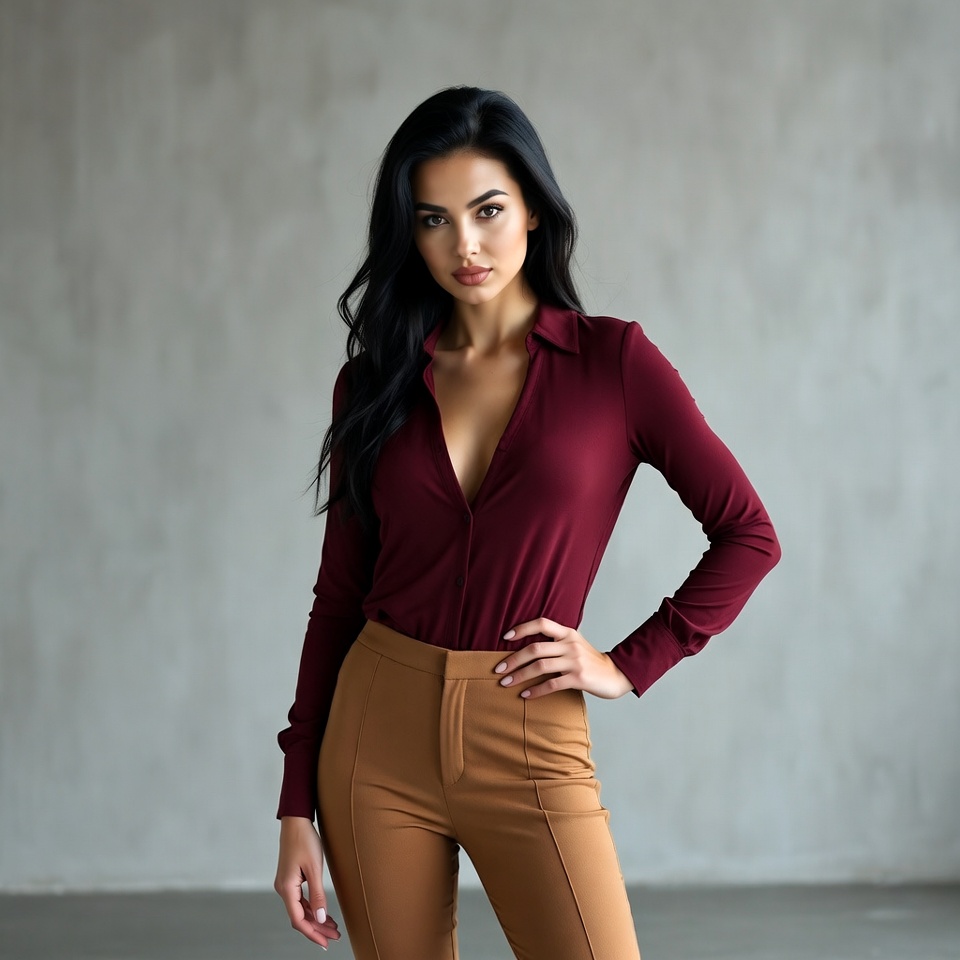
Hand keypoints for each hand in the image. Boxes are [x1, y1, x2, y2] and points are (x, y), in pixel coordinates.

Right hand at [274, 816, 340, 948]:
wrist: (296, 821)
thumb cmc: (305, 841)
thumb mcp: (315, 868)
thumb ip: (317, 895)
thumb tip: (321, 917)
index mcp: (287, 888)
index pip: (298, 920)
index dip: (312, 933)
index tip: (326, 942)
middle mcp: (283, 889)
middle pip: (300, 917)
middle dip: (317, 928)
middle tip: (334, 937)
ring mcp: (286, 884)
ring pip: (300, 909)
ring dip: (316, 918)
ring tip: (333, 927)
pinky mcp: (290, 879)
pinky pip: (300, 899)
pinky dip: (312, 907)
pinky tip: (323, 911)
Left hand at [494, 617, 633, 699]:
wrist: (615, 675)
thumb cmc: (590, 661)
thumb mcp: (575, 644)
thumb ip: (556, 642)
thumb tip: (526, 647)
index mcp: (568, 633)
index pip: (541, 623)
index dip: (522, 628)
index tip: (505, 637)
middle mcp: (570, 644)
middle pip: (535, 648)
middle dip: (513, 659)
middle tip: (498, 669)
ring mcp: (574, 661)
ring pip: (540, 666)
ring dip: (519, 676)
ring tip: (505, 683)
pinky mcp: (578, 678)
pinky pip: (551, 684)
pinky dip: (535, 690)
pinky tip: (525, 695)